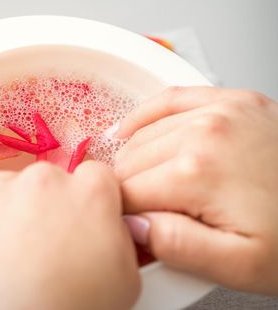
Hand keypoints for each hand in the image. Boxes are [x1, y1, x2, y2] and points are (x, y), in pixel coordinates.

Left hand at [0, 161, 139, 309]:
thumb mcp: (125, 281)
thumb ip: (121, 238)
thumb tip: (111, 224)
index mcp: (89, 193)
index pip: (95, 178)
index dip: (88, 202)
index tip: (79, 220)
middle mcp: (41, 181)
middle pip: (47, 180)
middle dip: (46, 207)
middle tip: (39, 249)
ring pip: (4, 186)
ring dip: (5, 210)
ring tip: (2, 255)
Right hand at [115, 86, 277, 293]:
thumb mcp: (241, 266)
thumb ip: (177, 247)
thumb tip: (133, 225)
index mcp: (196, 174)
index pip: (126, 194)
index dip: (123, 217)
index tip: (134, 230)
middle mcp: (203, 133)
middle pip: (129, 165)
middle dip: (130, 192)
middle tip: (147, 215)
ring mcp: (218, 111)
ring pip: (141, 135)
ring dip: (133, 161)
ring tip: (146, 186)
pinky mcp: (231, 100)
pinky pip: (169, 98)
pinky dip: (143, 115)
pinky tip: (130, 131)